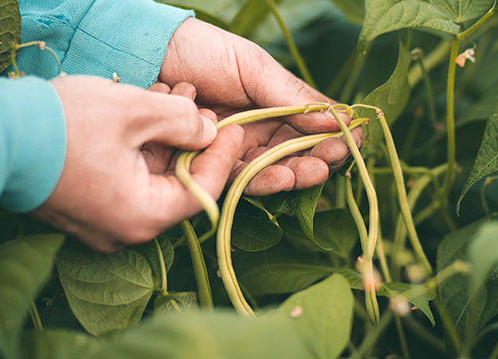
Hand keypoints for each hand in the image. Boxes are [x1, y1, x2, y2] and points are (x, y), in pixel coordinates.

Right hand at [33, 76, 242, 251]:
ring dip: (166, 138)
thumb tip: (209, 130)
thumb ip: (184, 121)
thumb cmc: (61, 126)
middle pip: (178, 184)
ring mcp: (105, 221)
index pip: (204, 192)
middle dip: (192, 140)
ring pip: (153, 177)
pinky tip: (146, 112)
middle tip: (201, 107)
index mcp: (143, 216)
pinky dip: (141, 146)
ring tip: (173, 98)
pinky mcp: (89, 206)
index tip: (234, 127)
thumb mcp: (135, 111)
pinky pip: (128, 178)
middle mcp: (126, 229)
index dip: (224, 156)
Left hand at [159, 18, 363, 194]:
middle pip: (296, 155)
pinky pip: (240, 178)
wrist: (148, 56)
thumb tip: (339, 119)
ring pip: (272, 170)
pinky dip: (262, 181)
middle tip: (329, 162)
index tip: (349, 141)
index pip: (313, 128)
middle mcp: (260, 131)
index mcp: (276, 105)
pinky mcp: (212, 164)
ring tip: (309, 173)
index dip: (333, 137)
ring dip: (293, 174)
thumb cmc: (204, 52)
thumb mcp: (254, 67)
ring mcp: (237, 150)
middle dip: (316, 160)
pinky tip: (280, 177)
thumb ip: (292, 96)